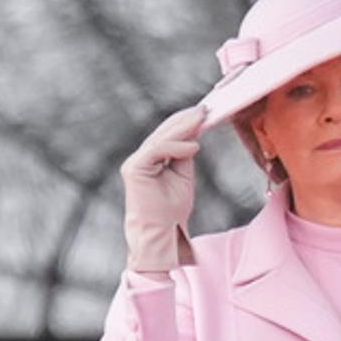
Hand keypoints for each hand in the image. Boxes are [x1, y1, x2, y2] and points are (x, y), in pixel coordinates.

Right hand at [121, 103, 205, 271]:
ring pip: (160, 138)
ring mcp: (136, 162)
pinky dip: (176, 146)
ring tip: (201, 118)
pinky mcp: (135, 168)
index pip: (168, 135)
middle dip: (185, 119)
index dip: (185, 123)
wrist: (160, 232)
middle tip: (205, 108)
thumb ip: (183, 157)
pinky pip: (157, 150)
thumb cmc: (171, 210)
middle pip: (163, 132)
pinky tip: (193, 146)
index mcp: (151, 159)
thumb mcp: (183, 178)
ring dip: (183, 127)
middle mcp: (141, 157)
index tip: (205, 113)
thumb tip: (192, 139)